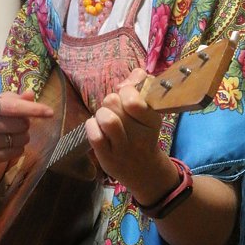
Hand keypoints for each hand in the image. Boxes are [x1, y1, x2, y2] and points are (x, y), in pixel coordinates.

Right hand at [0, 90, 53, 166]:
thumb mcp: (1, 102)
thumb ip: (17, 98)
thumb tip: (31, 94)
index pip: (12, 106)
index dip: (33, 109)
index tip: (50, 112)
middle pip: (18, 124)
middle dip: (26, 124)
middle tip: (20, 123)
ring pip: (18, 140)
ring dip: (23, 136)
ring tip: (15, 133)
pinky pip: (15, 153)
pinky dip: (19, 148)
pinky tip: (11, 143)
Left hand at [85, 68, 164, 191]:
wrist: (143, 169)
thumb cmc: (142, 131)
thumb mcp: (149, 109)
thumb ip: (141, 83)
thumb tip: (131, 76)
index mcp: (153, 120)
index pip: (134, 99)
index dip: (126, 90)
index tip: (127, 97)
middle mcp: (140, 136)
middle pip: (114, 102)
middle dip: (111, 101)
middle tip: (115, 110)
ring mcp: (123, 149)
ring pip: (106, 118)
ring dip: (100, 113)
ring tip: (104, 118)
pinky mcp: (108, 158)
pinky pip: (94, 135)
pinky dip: (91, 126)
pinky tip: (96, 128)